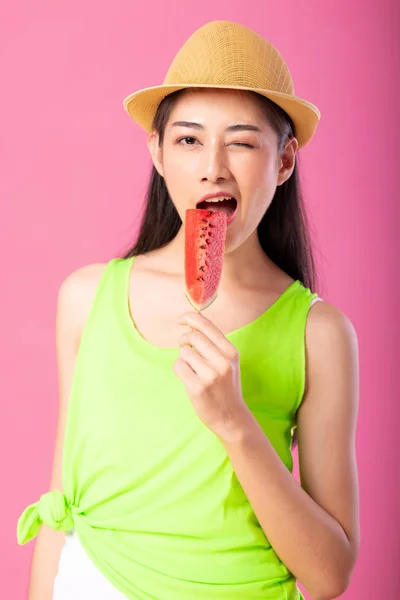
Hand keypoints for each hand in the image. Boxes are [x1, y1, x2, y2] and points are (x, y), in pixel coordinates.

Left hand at [173, 311, 251, 442]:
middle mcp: (222, 361)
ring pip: (184, 352)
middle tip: (184, 346)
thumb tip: (190, 323)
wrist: (231, 416)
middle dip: (183, 339)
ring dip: (183, 358)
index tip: (181, 320)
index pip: (207, 326)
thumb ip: (213, 343)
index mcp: (230, 352)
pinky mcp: (197, 388)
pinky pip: (178, 366)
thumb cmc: (226, 385)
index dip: (190, 318)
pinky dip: (180, 369)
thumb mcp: (228, 361)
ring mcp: (210, 375)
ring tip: (193, 369)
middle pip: (192, 336)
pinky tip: (189, 378)